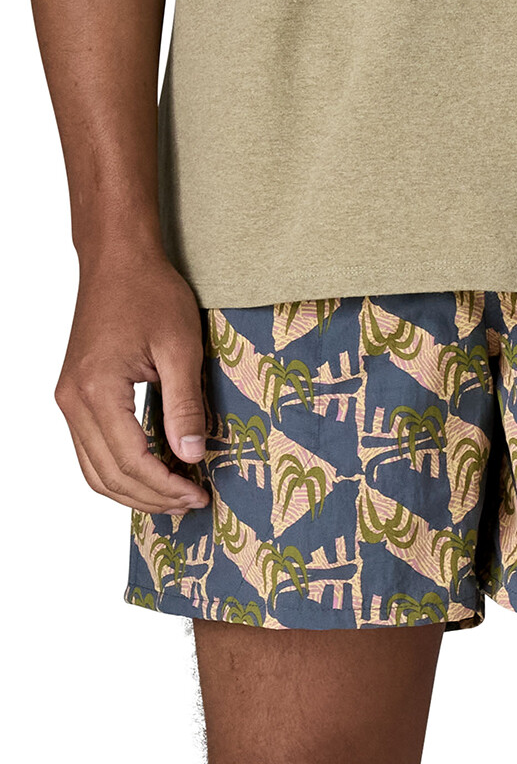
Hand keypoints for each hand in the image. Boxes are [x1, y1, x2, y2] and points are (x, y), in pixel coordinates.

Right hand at [55, 247, 210, 514]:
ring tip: (175, 497)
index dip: (167, 486)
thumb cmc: (151, 294)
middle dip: (152, 497)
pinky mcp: (75, 395)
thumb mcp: (182, 348)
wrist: (118, 260)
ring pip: (94, 469)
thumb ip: (185, 406)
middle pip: (108, 475)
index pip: (131, 461)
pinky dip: (119, 470)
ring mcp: (68, 399)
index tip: (200, 495)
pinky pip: (90, 449)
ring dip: (133, 491)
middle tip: (193, 503)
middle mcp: (72, 401)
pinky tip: (152, 473)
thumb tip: (192, 457)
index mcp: (97, 391)